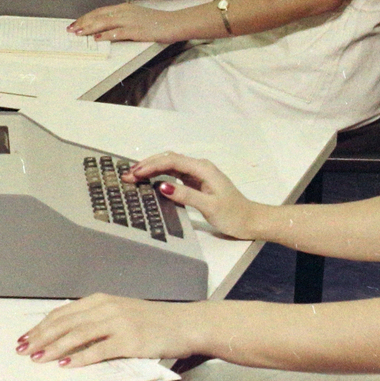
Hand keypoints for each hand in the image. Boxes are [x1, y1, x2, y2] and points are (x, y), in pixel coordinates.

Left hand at [17, 294, 203, 367]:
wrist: (184, 323)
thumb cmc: (153, 321)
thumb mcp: (121, 312)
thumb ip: (96, 319)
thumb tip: (67, 334)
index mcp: (101, 300)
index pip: (64, 313)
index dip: (42, 325)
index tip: (26, 337)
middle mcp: (107, 308)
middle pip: (66, 323)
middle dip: (42, 337)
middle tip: (24, 350)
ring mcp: (118, 323)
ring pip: (78, 335)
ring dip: (55, 347)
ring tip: (39, 358)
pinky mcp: (130, 340)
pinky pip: (99, 350)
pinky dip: (81, 358)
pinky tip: (67, 364)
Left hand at [69, 1, 187, 43]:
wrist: (174, 22)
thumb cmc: (157, 21)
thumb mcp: (137, 16)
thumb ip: (122, 20)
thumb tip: (107, 28)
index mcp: (124, 8)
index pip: (100, 11)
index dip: (86, 17)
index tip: (76, 22)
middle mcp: (125, 12)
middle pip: (99, 16)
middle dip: (83, 22)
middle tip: (71, 28)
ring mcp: (130, 21)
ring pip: (105, 23)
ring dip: (90, 28)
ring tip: (79, 32)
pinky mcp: (136, 30)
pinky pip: (118, 32)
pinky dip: (106, 35)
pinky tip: (98, 38)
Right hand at [125, 151, 261, 239]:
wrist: (250, 220)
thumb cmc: (234, 214)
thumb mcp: (209, 206)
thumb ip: (186, 195)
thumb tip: (162, 186)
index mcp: (203, 168)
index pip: (171, 160)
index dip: (151, 165)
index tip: (135, 173)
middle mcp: (199, 168)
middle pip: (168, 159)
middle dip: (147, 165)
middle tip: (128, 175)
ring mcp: (198, 175)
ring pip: (170, 166)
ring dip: (152, 169)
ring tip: (134, 177)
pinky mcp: (196, 183)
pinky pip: (174, 175)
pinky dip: (160, 176)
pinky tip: (150, 181)